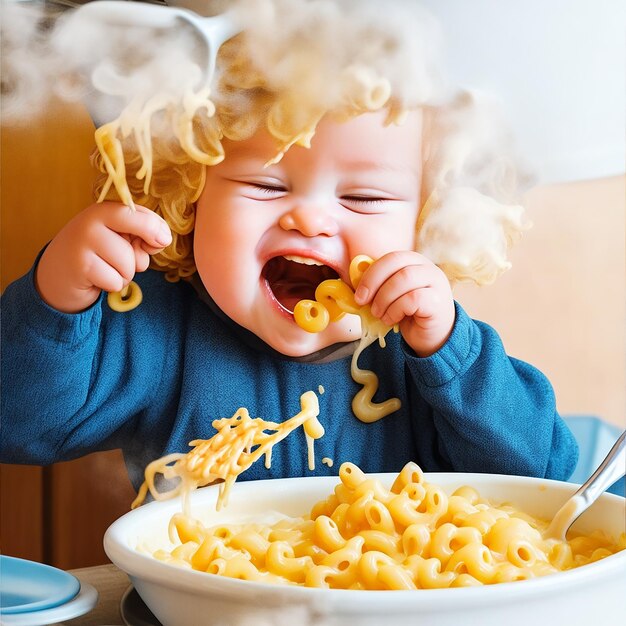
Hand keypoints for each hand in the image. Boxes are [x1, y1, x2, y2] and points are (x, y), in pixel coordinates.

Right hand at [36, 202, 171, 312]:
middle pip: (138, 243)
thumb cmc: (100, 254)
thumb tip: (163, 239)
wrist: (58, 273)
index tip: (162, 241)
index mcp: (106, 209)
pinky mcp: (80, 266)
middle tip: (129, 260)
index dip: (157, 230)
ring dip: (125, 275)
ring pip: (128, 265)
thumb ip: (145, 235)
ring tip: (107, 269)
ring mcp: (83, 242)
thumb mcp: (122, 238)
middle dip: (140, 257)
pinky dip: (113, 285)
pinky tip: (97, 278)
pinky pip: (116, 282)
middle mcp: (92, 221)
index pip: (142, 215)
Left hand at [353, 251, 454, 356]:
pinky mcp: (438, 301)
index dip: (370, 273)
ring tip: (379, 315)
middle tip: (363, 303)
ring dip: (383, 299)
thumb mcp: (391, 296)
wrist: (432, 338)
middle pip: (396, 262)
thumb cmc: (409, 315)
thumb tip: (353, 280)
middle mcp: (428, 268)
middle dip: (373, 283)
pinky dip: (395, 310)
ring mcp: (436, 283)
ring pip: (403, 280)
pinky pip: (412, 299)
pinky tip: (392, 320)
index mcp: (414, 262)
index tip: (359, 294)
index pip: (390, 257)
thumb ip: (377, 285)